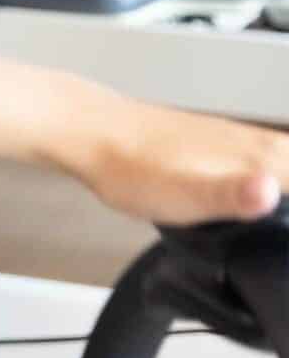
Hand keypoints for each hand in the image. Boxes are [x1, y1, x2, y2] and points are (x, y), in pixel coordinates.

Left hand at [64, 93, 288, 226]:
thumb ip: (233, 196)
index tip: (288, 226)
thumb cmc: (132, 167)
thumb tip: (270, 191)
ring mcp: (232, 137)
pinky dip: (275, 170)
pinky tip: (261, 188)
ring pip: (284, 155)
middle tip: (285, 225)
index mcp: (256, 155)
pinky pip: (262, 155)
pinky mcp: (212, 139)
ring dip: (287, 174)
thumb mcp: (186, 194)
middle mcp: (252, 141)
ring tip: (282, 213)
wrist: (88, 131)